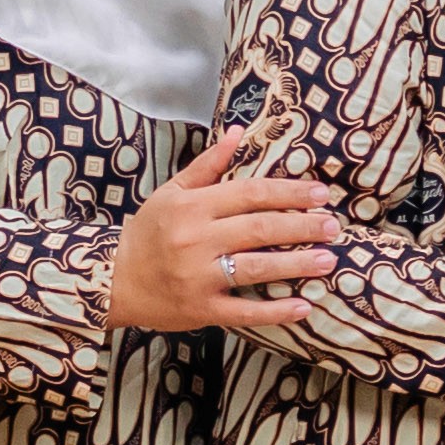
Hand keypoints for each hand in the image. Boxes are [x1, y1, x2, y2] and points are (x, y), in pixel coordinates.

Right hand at [103, 121, 335, 333]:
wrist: (112, 280)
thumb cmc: (148, 233)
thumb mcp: (172, 192)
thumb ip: (208, 165)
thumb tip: (237, 132)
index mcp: (192, 207)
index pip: (250, 194)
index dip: (288, 193)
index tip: (320, 195)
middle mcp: (196, 240)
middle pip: (259, 229)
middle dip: (301, 226)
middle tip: (333, 226)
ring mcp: (198, 277)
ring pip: (256, 268)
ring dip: (296, 264)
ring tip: (328, 260)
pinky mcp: (201, 309)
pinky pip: (244, 311)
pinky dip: (275, 311)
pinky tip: (304, 306)